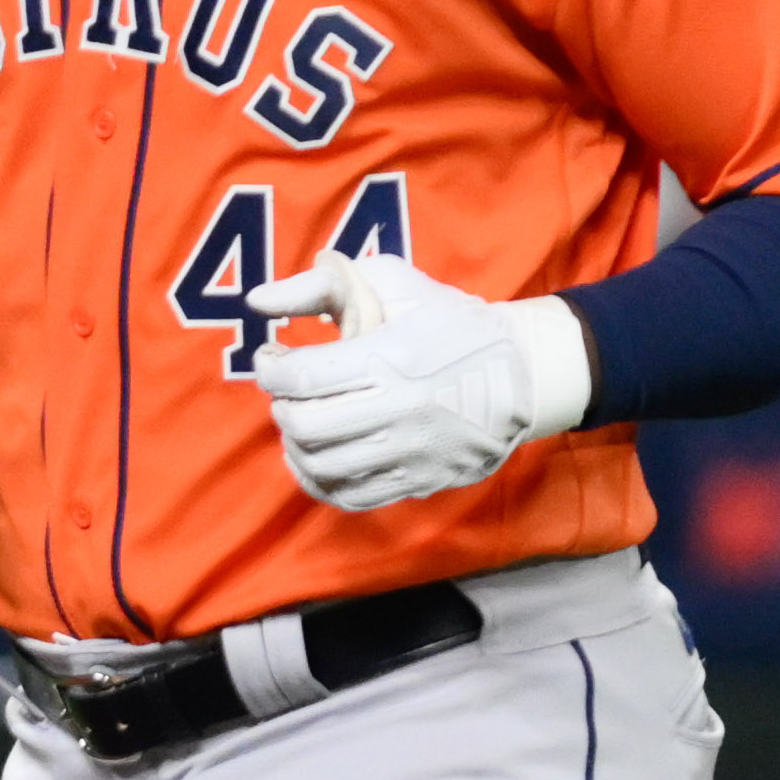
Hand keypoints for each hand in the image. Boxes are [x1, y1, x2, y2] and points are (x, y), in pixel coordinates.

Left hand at [255, 242, 590, 510]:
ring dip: (294, 445)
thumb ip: (320, 285)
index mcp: (390, 357)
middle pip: (304, 426)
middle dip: (280, 406)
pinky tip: (316, 456)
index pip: (301, 376)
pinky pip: (349, 496)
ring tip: (299, 421)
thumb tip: (258, 300)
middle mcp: (398, 410)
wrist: (522, 375)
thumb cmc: (449, 321)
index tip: (271, 357)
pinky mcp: (418, 481)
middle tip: (285, 391)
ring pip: (321, 467)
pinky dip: (319, 481)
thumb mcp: (392, 282)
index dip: (269, 369)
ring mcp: (408, 452)